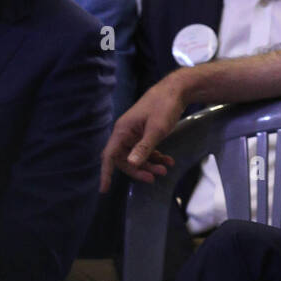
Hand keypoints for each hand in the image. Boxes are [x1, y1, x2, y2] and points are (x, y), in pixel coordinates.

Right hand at [99, 74, 188, 191]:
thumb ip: (144, 147)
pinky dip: (156, 156)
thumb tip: (131, 164)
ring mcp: (136, 133)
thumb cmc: (164, 107)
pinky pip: (147, 150)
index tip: (104, 189)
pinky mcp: (146, 133)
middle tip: (154, 177)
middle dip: (139, 169)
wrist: (176, 90)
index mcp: (122, 131)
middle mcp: (126, 133)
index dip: (106, 173)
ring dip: (150, 164)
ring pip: (138, 156)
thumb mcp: (156, 129)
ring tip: (165, 169)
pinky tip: (169, 161)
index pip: (110, 155)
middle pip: (125, 159)